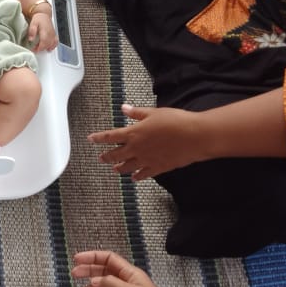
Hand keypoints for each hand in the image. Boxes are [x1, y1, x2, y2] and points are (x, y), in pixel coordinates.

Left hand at [28, 11, 57, 51]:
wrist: (44, 14)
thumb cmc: (38, 18)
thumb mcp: (33, 23)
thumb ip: (32, 31)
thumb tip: (31, 39)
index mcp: (45, 31)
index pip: (43, 43)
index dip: (39, 48)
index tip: (34, 50)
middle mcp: (50, 33)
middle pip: (47, 45)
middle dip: (41, 49)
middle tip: (35, 49)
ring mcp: (53, 34)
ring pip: (51, 44)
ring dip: (45, 48)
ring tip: (39, 48)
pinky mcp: (54, 34)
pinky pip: (56, 42)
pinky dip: (53, 46)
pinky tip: (49, 48)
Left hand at [89, 103, 205, 178]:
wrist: (194, 136)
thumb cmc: (175, 121)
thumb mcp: (154, 113)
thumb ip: (137, 113)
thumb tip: (124, 108)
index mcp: (134, 133)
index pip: (110, 137)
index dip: (98, 138)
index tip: (90, 139)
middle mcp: (137, 148)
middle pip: (116, 155)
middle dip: (107, 156)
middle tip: (101, 158)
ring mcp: (147, 160)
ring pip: (128, 167)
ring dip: (120, 168)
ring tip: (115, 169)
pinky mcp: (158, 168)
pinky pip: (144, 174)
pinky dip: (137, 176)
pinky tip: (135, 178)